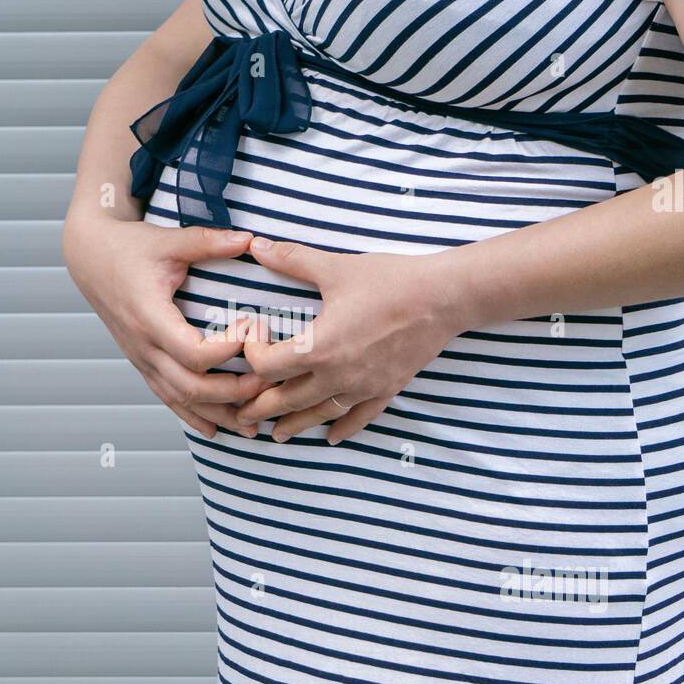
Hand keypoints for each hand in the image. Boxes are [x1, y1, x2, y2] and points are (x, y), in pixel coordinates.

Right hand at [64, 218, 268, 436]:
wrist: (91, 259)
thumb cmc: (129, 248)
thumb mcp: (168, 240)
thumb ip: (208, 242)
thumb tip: (250, 239)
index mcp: (150, 317)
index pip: (194, 353)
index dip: (229, 350)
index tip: (254, 329)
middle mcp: (144, 346)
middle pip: (191, 388)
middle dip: (234, 392)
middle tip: (269, 382)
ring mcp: (142, 359)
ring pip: (181, 401)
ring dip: (219, 414)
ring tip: (253, 424)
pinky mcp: (143, 364)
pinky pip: (168, 399)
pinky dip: (194, 417)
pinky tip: (216, 431)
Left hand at [236, 236, 464, 444]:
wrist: (443, 298)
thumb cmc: (390, 281)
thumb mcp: (336, 268)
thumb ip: (293, 260)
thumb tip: (258, 244)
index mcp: (319, 348)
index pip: (268, 367)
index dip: (252, 355)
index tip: (254, 338)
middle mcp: (337, 375)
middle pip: (286, 401)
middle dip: (259, 408)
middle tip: (241, 415)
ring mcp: (362, 387)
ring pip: (318, 415)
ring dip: (293, 426)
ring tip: (276, 435)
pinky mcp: (385, 389)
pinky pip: (359, 418)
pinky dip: (342, 429)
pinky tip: (330, 438)